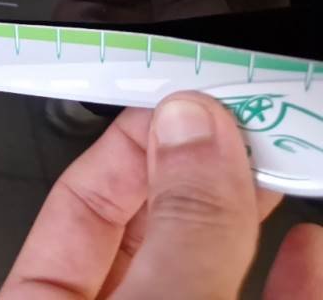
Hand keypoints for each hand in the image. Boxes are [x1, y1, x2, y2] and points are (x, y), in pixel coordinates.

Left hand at [0, 92, 322, 298]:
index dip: (136, 141)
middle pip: (150, 228)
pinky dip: (288, 283)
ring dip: (247, 216)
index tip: (188, 99)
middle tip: (247, 119)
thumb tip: (192, 131)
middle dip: (201, 168)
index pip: (81, 203)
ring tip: (280, 164)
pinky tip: (308, 249)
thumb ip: (175, 237)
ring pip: (204, 269)